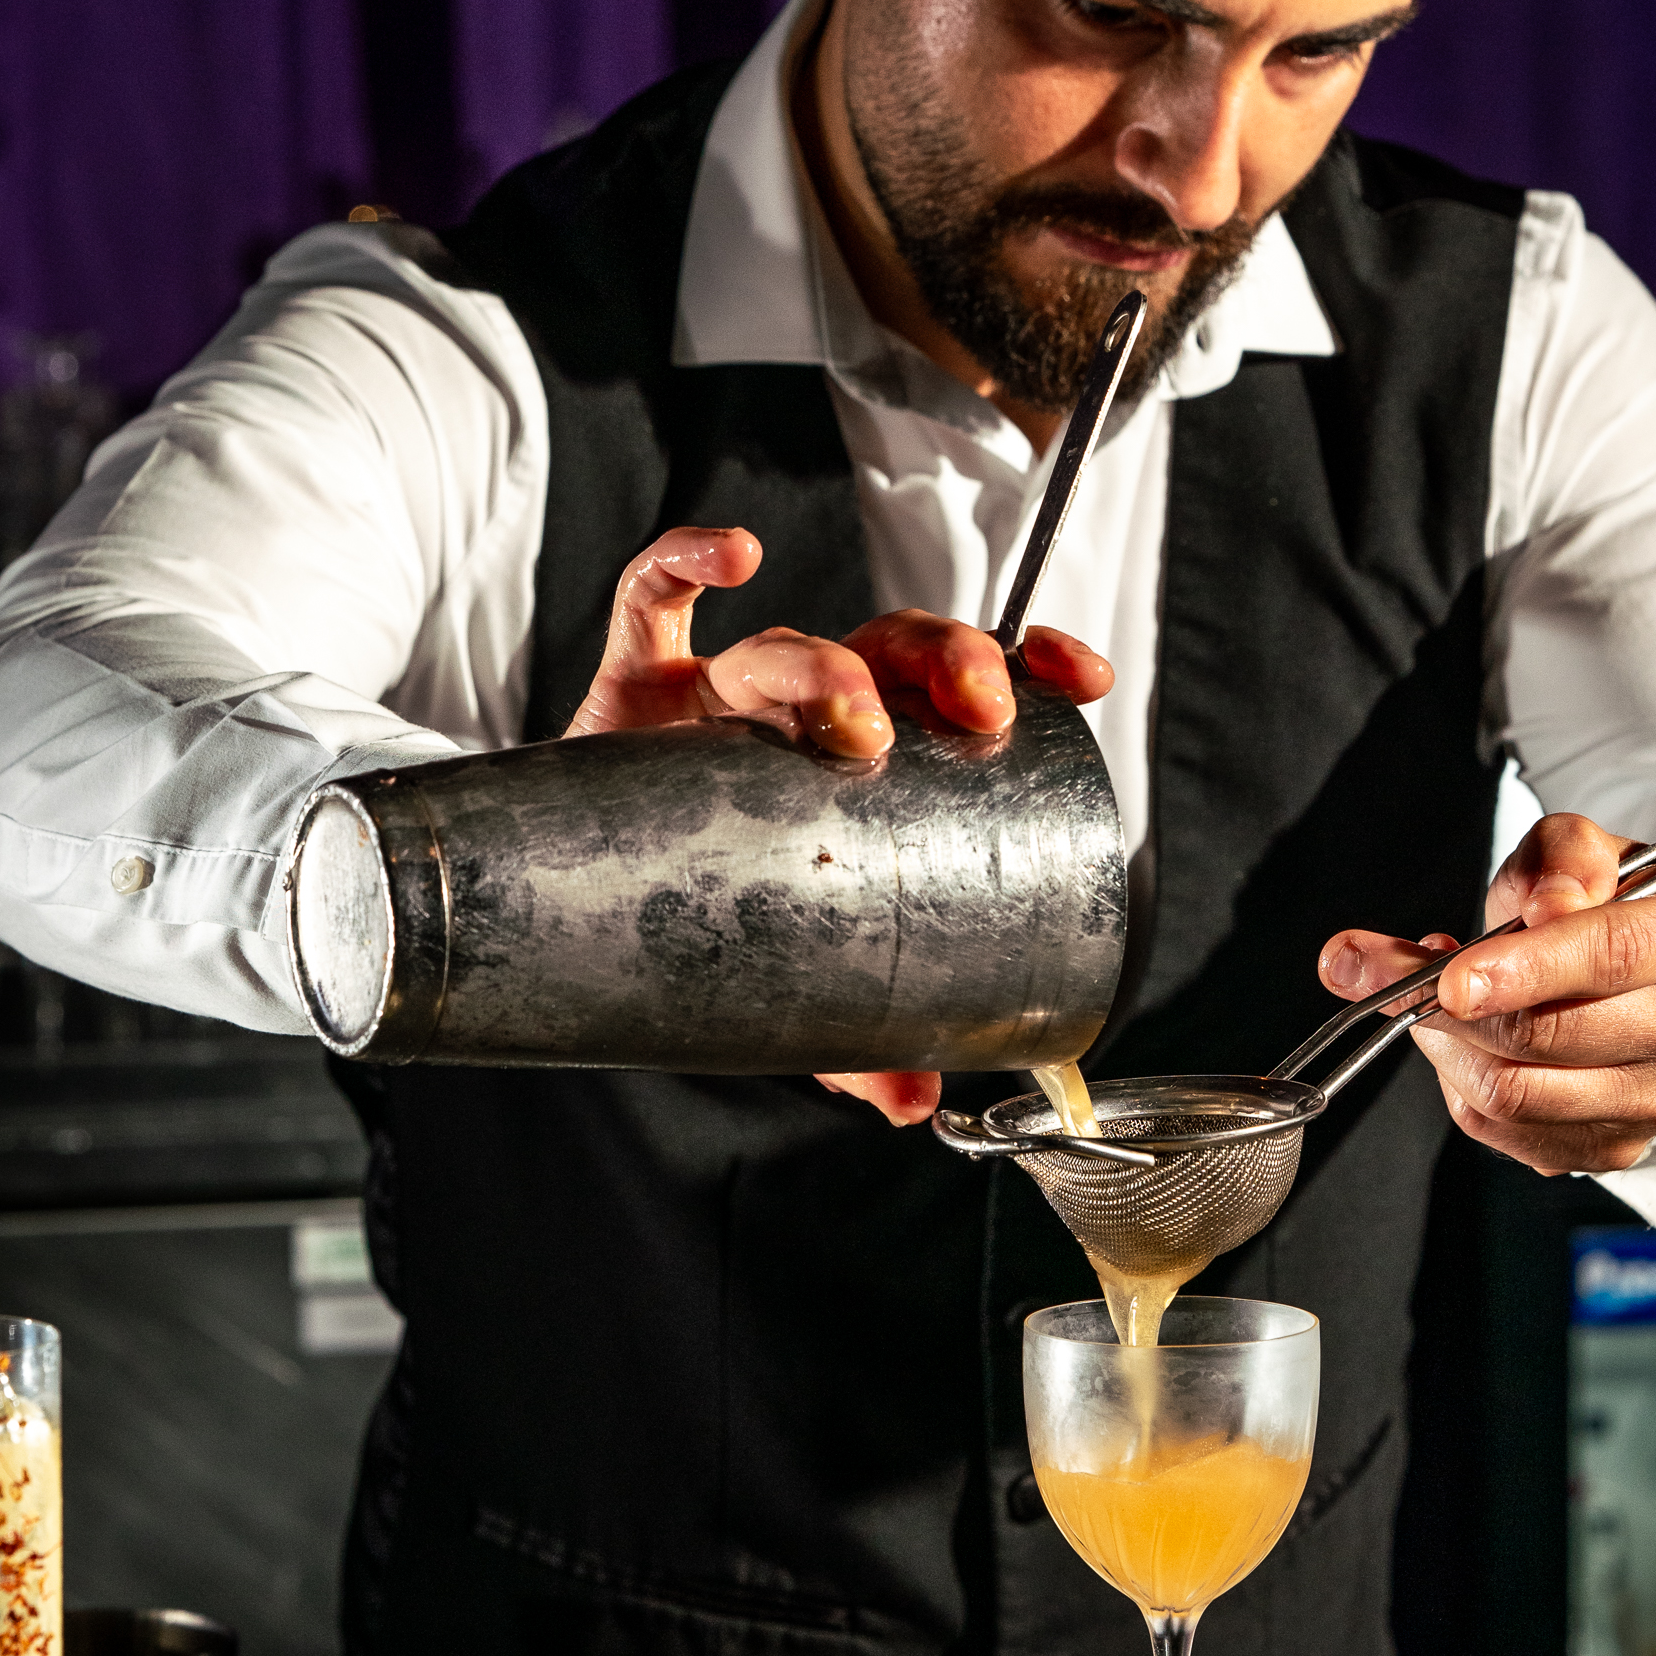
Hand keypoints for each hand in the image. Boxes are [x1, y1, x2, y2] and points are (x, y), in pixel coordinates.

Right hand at [570, 531, 1112, 1133]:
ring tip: (856, 721)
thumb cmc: (703, 908)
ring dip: (829, 666)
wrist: (571, 902)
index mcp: (862, 752)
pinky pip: (648, 598)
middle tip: (976, 710)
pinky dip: (686, 560)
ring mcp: (715, 692)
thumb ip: (855, 1036)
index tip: (1084, 677)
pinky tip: (734, 554)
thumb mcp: (793, 978)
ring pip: (784, 642)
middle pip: (888, 647)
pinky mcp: (628, 687)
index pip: (957, 683)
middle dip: (945, 660)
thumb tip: (918, 1102)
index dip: (1026, 661)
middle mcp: (800, 706)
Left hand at [1314, 809, 1655, 1176]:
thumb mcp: (1578, 847)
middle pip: (1555, 1036)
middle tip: (1385, 972)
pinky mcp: (1621, 1145)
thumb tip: (1547, 904)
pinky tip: (1463, 1042)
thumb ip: (1563, 855)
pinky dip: (1460, 1087)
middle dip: (1452, 1008)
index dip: (1523, 971)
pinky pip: (1509, 1133)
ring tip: (1432, 1000)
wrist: (1638, 965)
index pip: (1612, 957)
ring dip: (1446, 1047)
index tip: (1451, 978)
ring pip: (1520, 1094)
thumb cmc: (1603, 900)